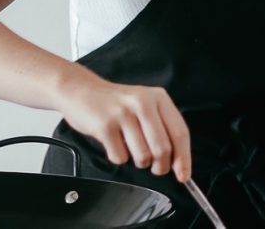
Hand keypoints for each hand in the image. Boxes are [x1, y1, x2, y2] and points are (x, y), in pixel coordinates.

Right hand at [55, 69, 190, 180]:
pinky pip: (120, 157)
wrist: (81, 90)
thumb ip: (163, 127)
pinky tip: (114, 144)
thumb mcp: (145, 105)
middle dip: (161, 166)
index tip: (183, 175)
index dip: (183, 158)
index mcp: (158, 98)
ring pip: (143, 156)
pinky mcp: (105, 125)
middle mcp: (143, 103)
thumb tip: (178, 161)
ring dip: (139, 162)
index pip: (180, 132)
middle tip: (156, 168)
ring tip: (132, 150)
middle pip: (163, 148)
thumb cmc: (116, 103)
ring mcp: (123, 114)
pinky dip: (118, 157)